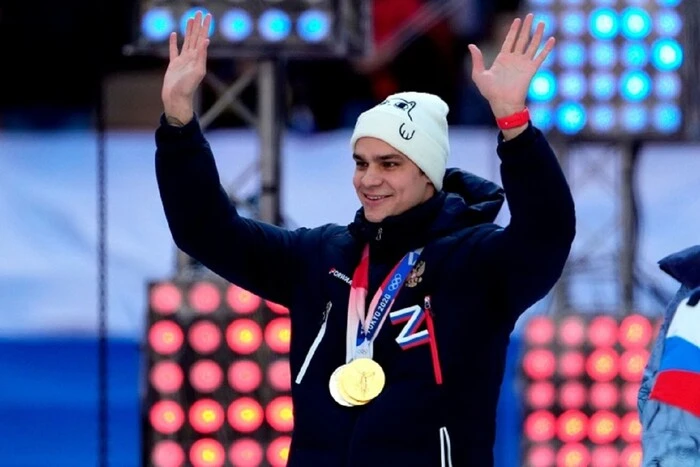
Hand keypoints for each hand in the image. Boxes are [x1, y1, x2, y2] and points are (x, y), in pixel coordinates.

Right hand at [161, 11, 210, 125]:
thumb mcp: (198, 71)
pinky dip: (173, 42)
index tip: (208, 16)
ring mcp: (183, 60)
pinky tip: (174, 34)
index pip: (202, 38)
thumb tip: (206, 40)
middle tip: (199, 12)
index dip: (205, 27)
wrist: (177, 98)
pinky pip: (174, 50)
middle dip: (198, 25)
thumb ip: (202, 56)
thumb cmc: (188, 88)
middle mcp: (192, 57)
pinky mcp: (174, 65)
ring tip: (190, 19)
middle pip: (195, 37)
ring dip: (188, 30)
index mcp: (198, 58)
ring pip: (186, 41)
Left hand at [468, 14, 554, 118]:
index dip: (513, 30)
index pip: (509, 40)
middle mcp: (514, 59)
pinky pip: (540, 57)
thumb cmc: (490, 92)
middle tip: (531, 15)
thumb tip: (471, 45)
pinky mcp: (531, 70)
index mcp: (502, 59)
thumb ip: (477, 60)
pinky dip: (546, 48)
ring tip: (542, 22)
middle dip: (526, 27)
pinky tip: (552, 39)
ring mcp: (523, 64)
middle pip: (522, 39)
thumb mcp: (479, 75)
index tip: (517, 20)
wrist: (502, 103)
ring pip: (532, 45)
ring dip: (537, 34)